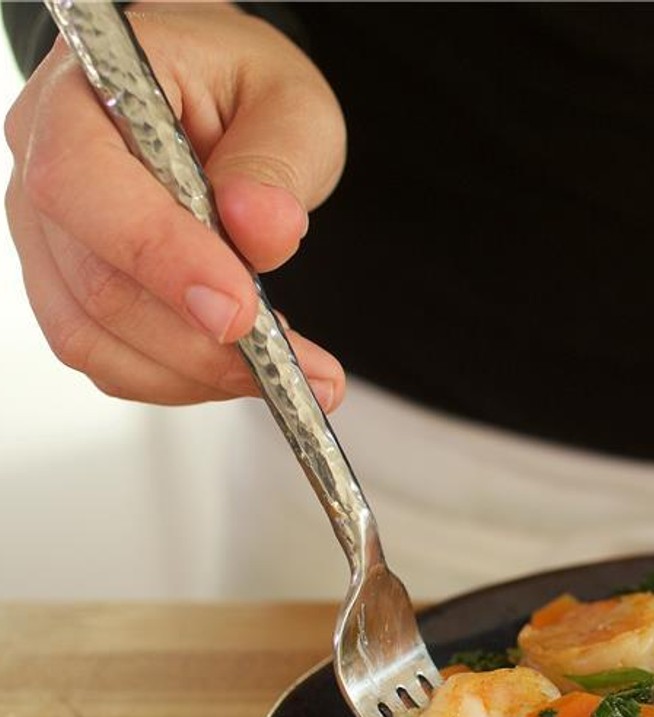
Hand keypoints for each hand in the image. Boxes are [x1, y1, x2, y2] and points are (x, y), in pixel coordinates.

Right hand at [3, 1, 346, 407]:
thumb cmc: (241, 87)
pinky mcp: (71, 287)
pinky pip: (110, 359)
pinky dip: (181, 380)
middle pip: (96, 284)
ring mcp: (49, 235)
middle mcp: (43, 164)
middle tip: (296, 366)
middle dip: (202, 343)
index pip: (86, 185)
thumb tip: (263, 229)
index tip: (239, 310)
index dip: (161, 259)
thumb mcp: (289, 102)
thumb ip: (278, 161)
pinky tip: (243, 368)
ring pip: (96, 338)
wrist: (215, 97)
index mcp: (85, 92)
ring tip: (288, 373)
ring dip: (197, 374)